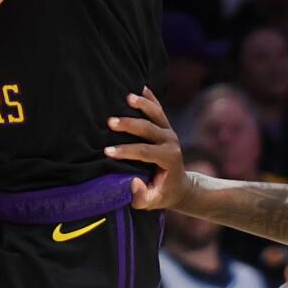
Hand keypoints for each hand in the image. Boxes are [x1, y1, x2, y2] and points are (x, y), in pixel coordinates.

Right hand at [104, 89, 188, 209]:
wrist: (180, 185)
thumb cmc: (161, 194)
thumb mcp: (152, 202)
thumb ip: (142, 197)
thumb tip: (132, 182)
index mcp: (169, 159)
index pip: (145, 152)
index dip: (126, 152)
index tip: (107, 152)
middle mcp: (171, 142)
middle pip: (149, 129)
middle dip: (129, 125)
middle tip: (109, 122)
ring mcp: (169, 132)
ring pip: (156, 114)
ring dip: (141, 104)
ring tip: (126, 96)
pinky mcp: (166, 126)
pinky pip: (158, 109)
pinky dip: (150, 97)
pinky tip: (140, 86)